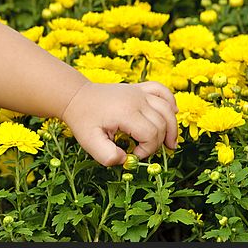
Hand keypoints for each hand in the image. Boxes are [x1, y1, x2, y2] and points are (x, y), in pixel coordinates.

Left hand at [60, 80, 178, 166]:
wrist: (75, 97)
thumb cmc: (82, 120)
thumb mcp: (89, 142)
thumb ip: (106, 156)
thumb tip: (126, 160)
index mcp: (125, 112)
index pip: (150, 134)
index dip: (147, 150)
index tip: (133, 155)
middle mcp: (135, 99)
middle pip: (161, 124)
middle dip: (157, 142)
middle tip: (143, 151)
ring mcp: (138, 91)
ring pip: (166, 109)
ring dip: (172, 127)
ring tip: (170, 144)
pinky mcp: (138, 88)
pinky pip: (161, 90)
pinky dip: (170, 102)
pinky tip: (172, 113)